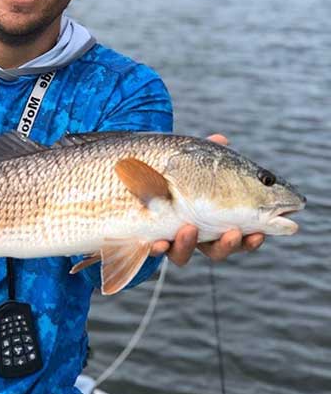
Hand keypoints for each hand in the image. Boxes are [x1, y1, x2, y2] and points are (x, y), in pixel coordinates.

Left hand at [148, 134, 264, 264]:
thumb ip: (205, 153)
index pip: (238, 234)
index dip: (251, 238)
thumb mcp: (188, 158)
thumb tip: (221, 139)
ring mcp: (168, 238)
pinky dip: (157, 248)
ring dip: (189, 244)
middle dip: (228, 245)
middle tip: (234, 233)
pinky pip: (152, 250)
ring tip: (190, 227)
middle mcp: (193, 233)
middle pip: (217, 250)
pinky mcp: (147, 239)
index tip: (262, 232)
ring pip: (183, 254)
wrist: (132, 176)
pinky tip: (158, 242)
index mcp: (212, 218)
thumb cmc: (170, 167)